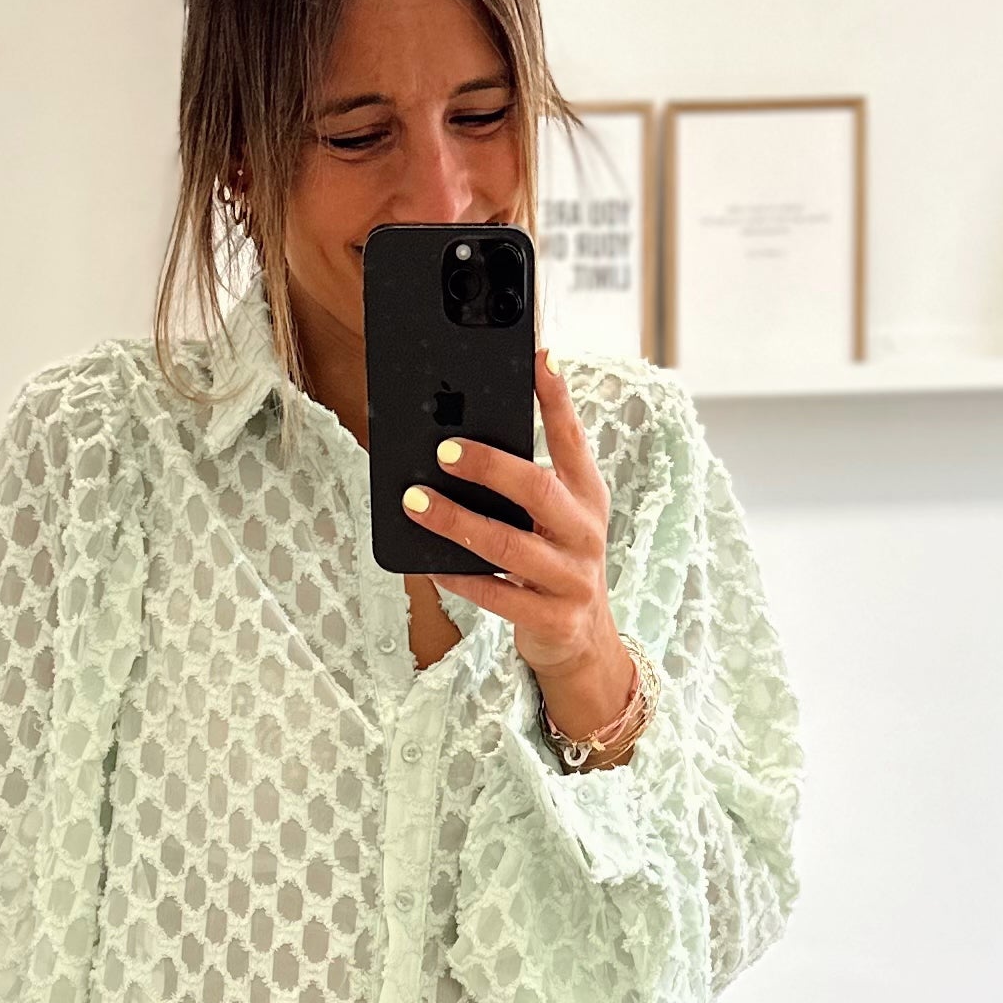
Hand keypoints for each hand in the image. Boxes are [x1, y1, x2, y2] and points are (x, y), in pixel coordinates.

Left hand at [397, 352, 638, 754]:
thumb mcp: (559, 516)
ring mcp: (570, 579)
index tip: (537, 358)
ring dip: (456, 522)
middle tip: (444, 450)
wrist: (585, 644)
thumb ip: (528, 476)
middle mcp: (584, 533)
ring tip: (415, 501)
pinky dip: (458, 577)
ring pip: (508, 547)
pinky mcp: (552, 620)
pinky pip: (496, 597)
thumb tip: (463, 432)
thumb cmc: (556, 563)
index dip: (557, 398)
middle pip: (538, 490)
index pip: (573, 439)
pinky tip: (428, 561)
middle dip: (490, 466)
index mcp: (587, 497)